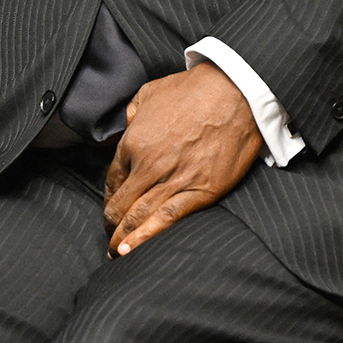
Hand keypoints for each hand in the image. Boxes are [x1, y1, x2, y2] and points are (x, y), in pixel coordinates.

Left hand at [102, 62, 263, 256]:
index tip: (109, 208)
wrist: (234, 93)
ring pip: (139, 216)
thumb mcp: (149, 93)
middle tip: (108, 237)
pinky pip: (168, 219)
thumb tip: (127, 126)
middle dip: (111, 224)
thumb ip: (132, 113)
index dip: (109, 198)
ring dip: (124, 237)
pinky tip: (134, 249)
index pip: (112, 179)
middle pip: (121, 203)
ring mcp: (175, 180)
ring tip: (116, 252)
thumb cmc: (193, 90)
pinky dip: (148, 237)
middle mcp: (149, 165)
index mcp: (133, 142)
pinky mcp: (201, 191)